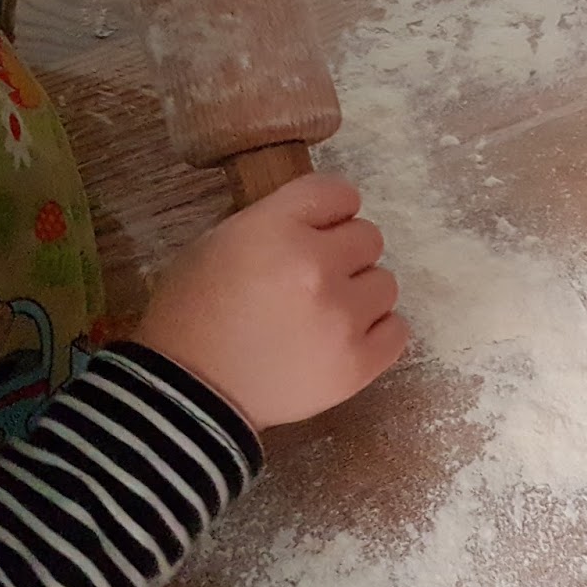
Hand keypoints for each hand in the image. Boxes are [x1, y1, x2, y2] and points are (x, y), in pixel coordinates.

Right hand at [135, 174, 408, 430]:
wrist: (189, 393)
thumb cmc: (193, 313)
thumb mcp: (219, 242)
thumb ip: (275, 223)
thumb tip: (321, 224)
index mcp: (277, 228)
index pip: (338, 193)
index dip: (330, 212)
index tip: (320, 229)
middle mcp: (316, 266)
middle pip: (369, 237)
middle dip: (344, 254)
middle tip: (314, 280)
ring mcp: (342, 317)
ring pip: (385, 283)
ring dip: (360, 295)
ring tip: (324, 315)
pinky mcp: (358, 363)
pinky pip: (397, 330)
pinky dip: (376, 333)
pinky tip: (344, 340)